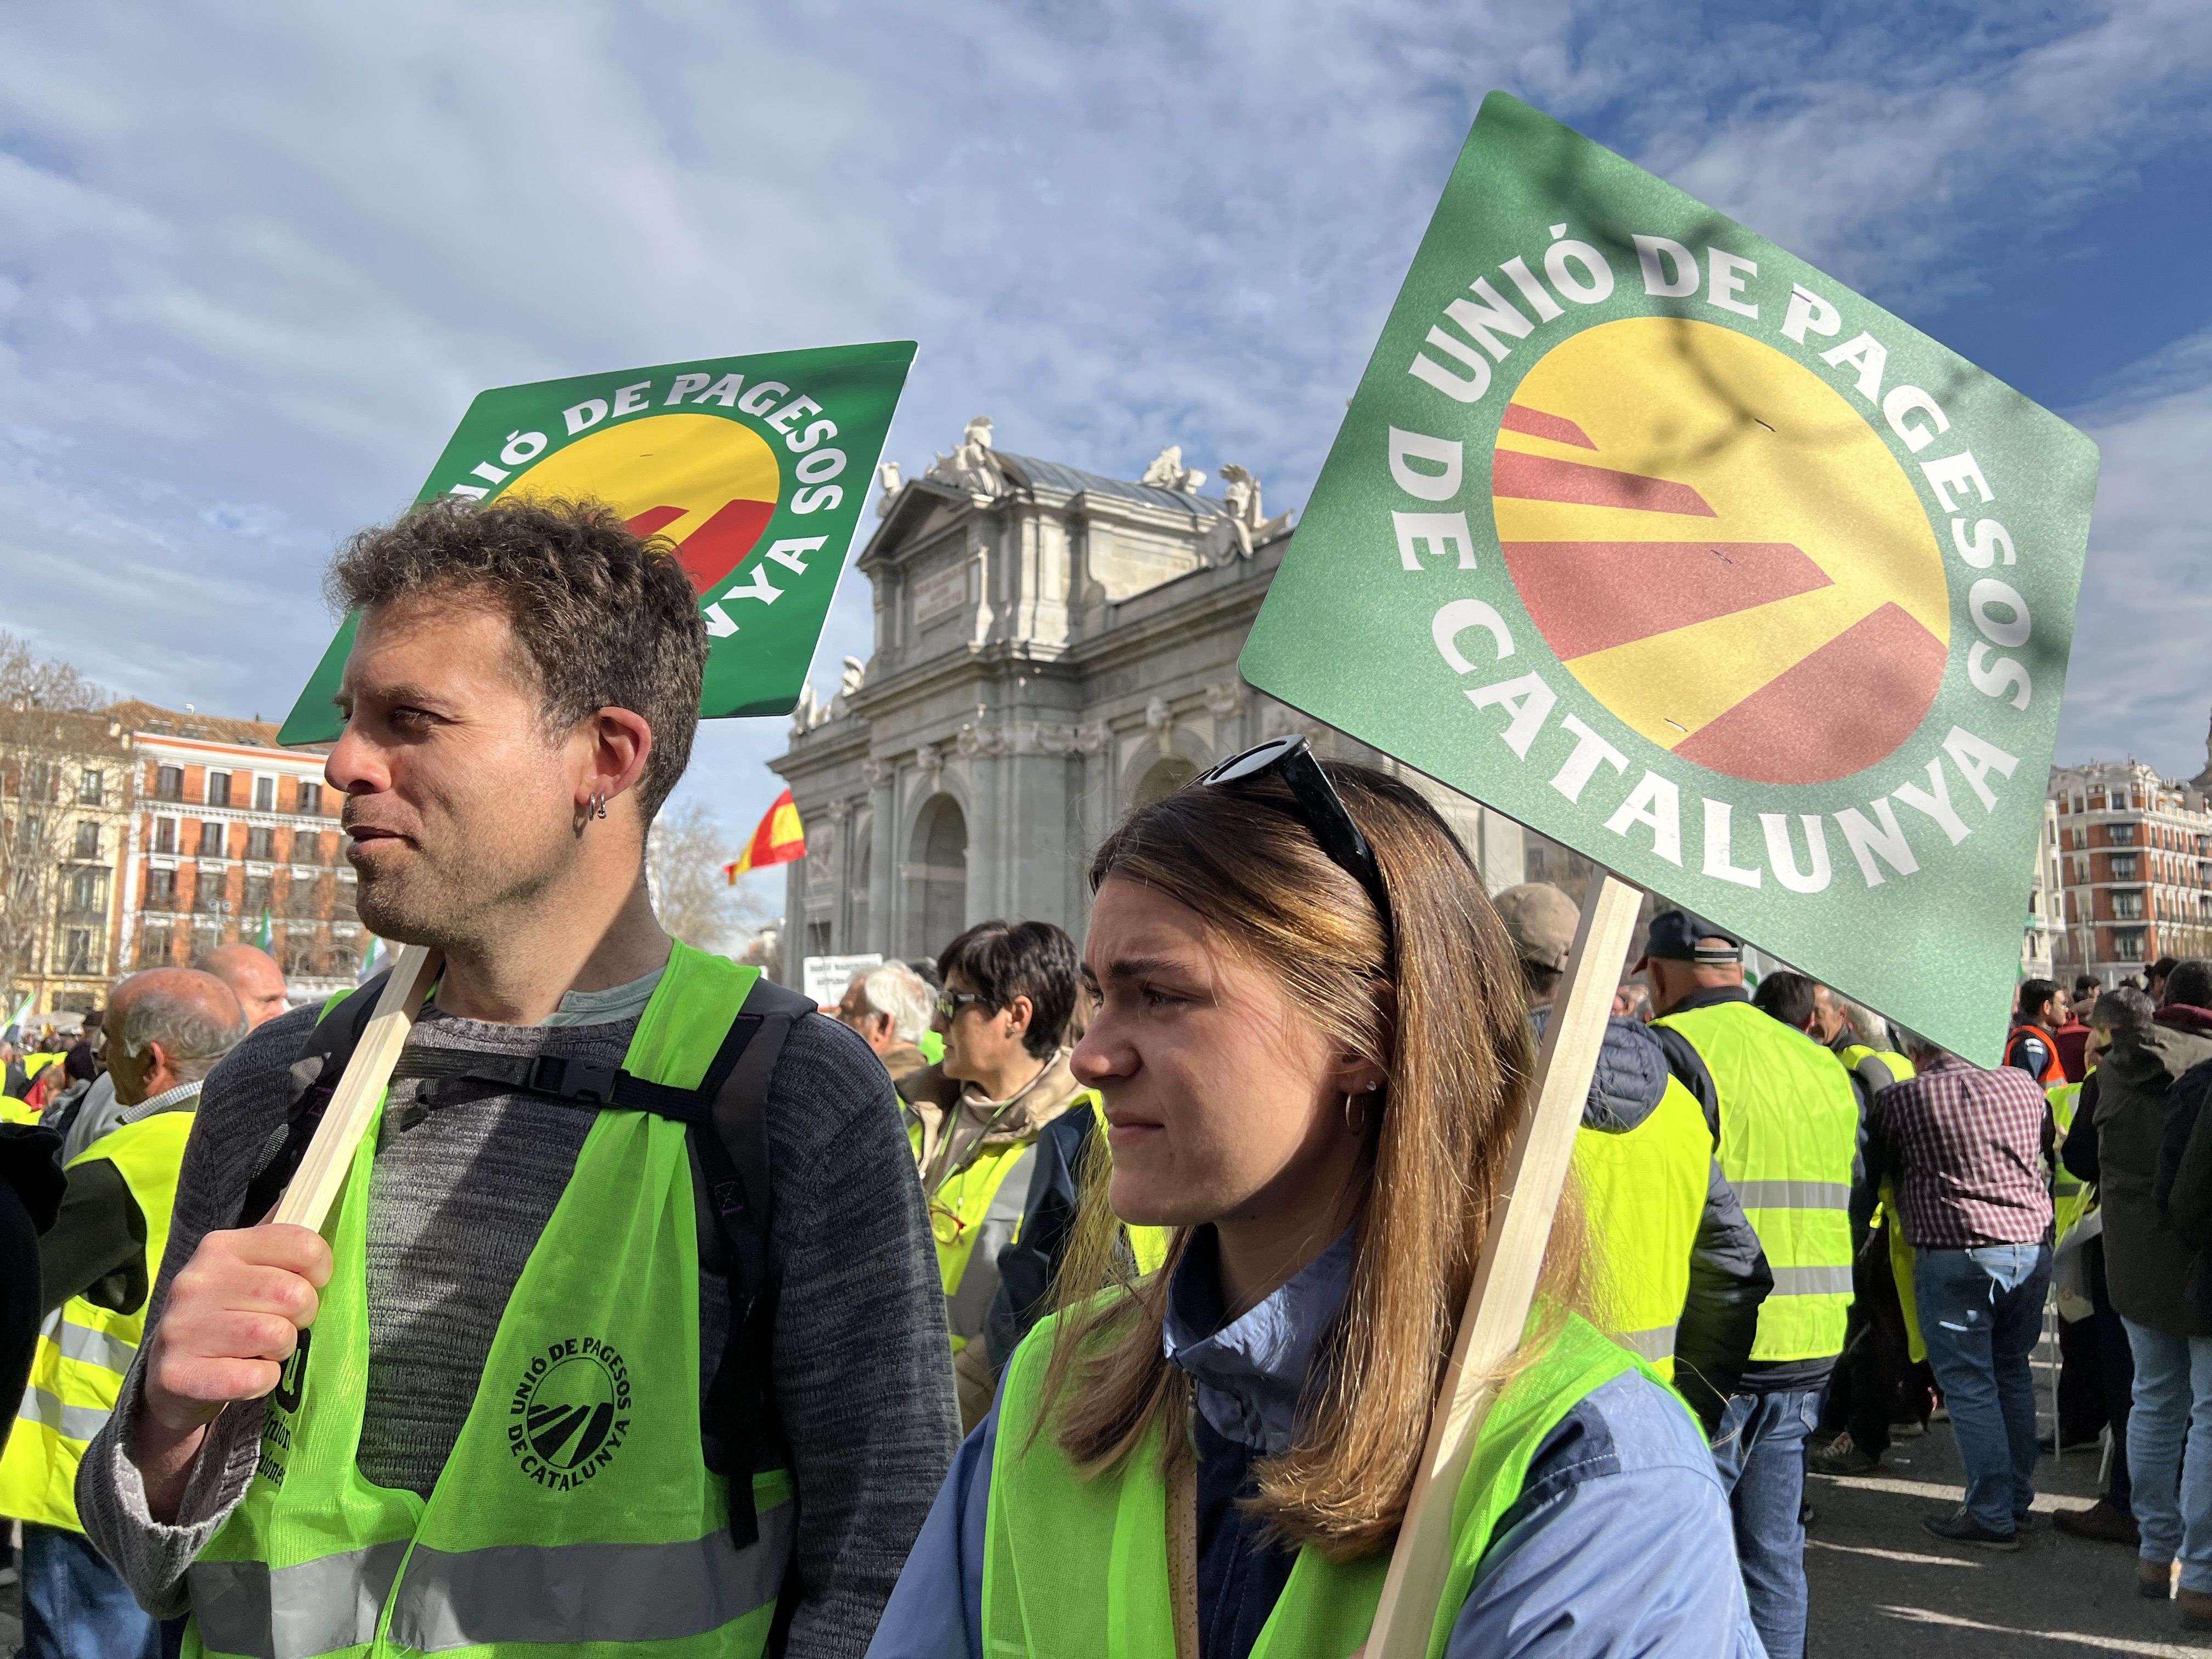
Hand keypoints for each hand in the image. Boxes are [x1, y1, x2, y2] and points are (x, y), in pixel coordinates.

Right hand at [144, 1224, 331, 1434]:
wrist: (172, 1377)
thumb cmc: (227, 1316)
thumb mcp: (249, 1269)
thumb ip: (281, 1239)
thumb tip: (320, 1184)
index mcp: (221, 1246)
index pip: (304, 1244)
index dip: (320, 1270)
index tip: (308, 1284)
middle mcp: (196, 1280)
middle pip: (295, 1294)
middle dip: (302, 1316)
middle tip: (279, 1324)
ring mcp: (182, 1327)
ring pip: (277, 1335)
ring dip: (281, 1349)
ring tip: (259, 1348)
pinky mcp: (179, 1373)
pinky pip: (256, 1376)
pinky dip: (263, 1379)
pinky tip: (243, 1372)